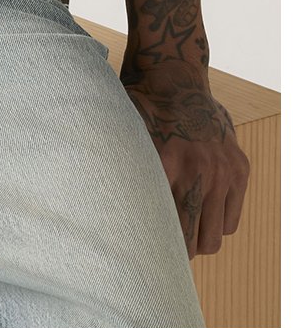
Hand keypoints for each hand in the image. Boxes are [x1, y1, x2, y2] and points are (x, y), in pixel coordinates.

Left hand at [121, 61, 250, 258]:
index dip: (156, 249)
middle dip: (179, 252)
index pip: (165, 229)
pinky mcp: (239, 169)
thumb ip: (116, 168)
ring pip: (215, 236)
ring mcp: (223, 171)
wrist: (173, 73)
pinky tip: (199, 211)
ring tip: (182, 231)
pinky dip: (217, 222)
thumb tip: (89, 207)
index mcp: (166, 164)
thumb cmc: (139, 108)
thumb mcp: (123, 135)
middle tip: (163, 248)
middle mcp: (199, 171)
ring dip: (199, 239)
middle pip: (194, 243)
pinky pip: (231, 218)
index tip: (145, 254)